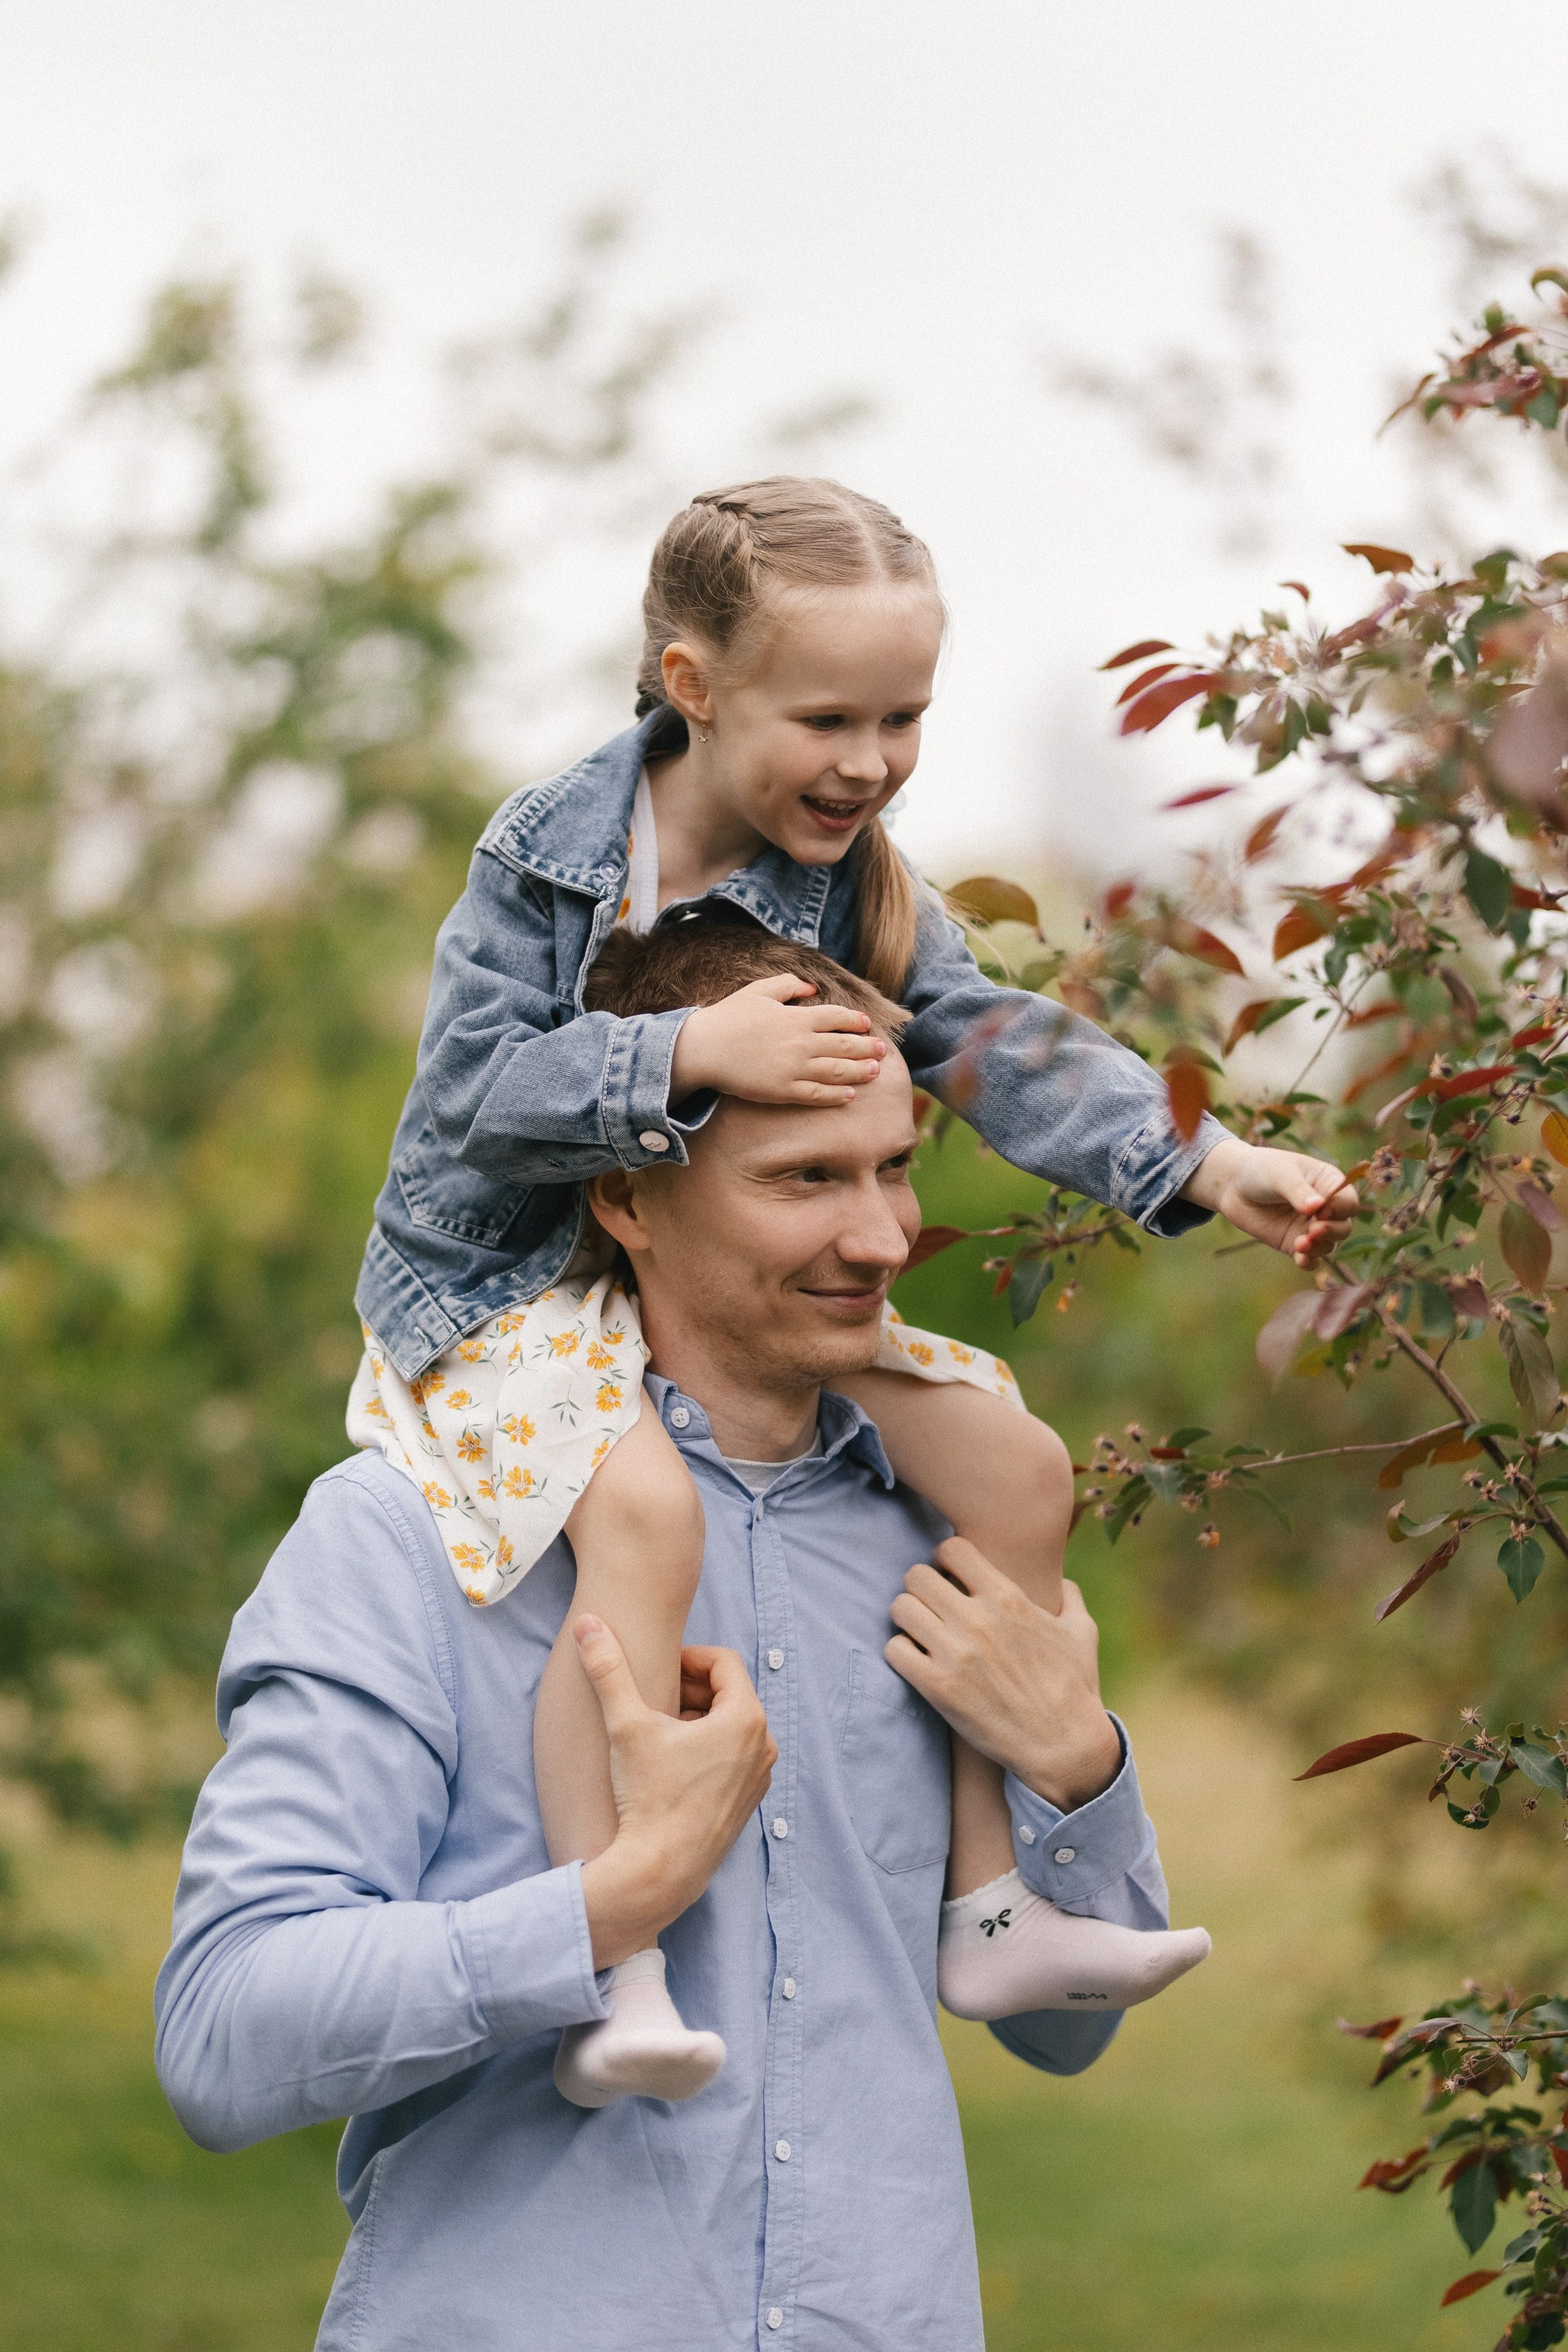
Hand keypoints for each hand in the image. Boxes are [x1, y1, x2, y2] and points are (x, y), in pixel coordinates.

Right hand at [575, 1618, 776, 1967]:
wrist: (659, 1872)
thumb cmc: (648, 1797)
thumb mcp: (626, 1724)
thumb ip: (608, 1669)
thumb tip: (588, 1623)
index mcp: (746, 1718)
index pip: (723, 1661)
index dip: (689, 1657)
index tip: (659, 1666)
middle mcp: (764, 1745)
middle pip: (729, 1693)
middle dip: (690, 1688)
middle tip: (653, 1695)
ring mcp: (758, 1777)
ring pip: (731, 1726)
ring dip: (697, 1718)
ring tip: (657, 1729)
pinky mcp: (747, 1803)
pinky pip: (732, 1757)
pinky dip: (705, 1748)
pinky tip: (668, 1763)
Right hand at [670, 975, 886, 1105]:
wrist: (704, 1049)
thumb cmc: (729, 1017)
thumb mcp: (758, 991)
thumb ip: (788, 985)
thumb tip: (812, 988)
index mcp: (796, 1017)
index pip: (837, 1018)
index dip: (855, 1021)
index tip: (866, 1024)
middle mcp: (800, 1043)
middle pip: (844, 1046)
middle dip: (866, 1048)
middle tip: (882, 1051)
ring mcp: (793, 1069)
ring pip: (837, 1072)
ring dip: (859, 1072)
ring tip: (875, 1072)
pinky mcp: (783, 1091)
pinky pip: (817, 1095)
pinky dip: (836, 1095)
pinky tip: (849, 1095)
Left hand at [885, 1541, 1121, 1812]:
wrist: (1065, 1747)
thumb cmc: (1076, 1688)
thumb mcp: (1082, 1632)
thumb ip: (1069, 1597)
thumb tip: (1061, 1582)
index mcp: (1008, 1598)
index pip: (951, 1549)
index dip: (946, 1560)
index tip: (951, 1577)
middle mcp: (977, 1620)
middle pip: (916, 1575)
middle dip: (921, 1587)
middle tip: (931, 1605)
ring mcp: (955, 1654)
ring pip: (900, 1608)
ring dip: (908, 1618)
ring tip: (922, 1632)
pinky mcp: (938, 1688)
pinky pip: (894, 1650)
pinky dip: (901, 1652)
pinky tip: (918, 1661)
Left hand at [1180, 1136, 1358, 1266]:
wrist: (1233, 1185)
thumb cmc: (1262, 1170)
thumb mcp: (1281, 1174)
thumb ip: (1298, 1191)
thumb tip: (1317, 1206)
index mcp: (1329, 1184)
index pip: (1348, 1201)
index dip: (1340, 1208)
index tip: (1322, 1210)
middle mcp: (1325, 1208)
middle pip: (1343, 1227)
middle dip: (1332, 1231)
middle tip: (1313, 1230)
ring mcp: (1310, 1227)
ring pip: (1328, 1245)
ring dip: (1318, 1247)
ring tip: (1300, 1244)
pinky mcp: (1294, 1243)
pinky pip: (1309, 1259)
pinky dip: (1308, 1262)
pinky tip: (1300, 1259)